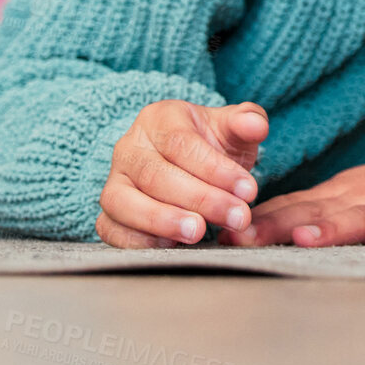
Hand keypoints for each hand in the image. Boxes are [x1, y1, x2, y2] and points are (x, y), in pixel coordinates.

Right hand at [95, 99, 266, 248]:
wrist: (192, 165)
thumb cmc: (213, 145)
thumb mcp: (233, 129)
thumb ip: (248, 122)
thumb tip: (256, 125)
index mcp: (159, 118)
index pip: (182, 143)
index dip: (216, 169)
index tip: (248, 191)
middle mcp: (129, 147)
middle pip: (155, 174)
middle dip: (200, 199)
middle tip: (236, 217)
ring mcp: (114, 181)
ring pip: (124, 201)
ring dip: (163, 220)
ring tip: (199, 233)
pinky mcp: (108, 213)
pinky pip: (111, 229)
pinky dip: (137, 240)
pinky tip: (172, 245)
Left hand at [217, 131, 364, 247]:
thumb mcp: (354, 196)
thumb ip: (312, 213)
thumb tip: (251, 231)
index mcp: (343, 195)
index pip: (293, 206)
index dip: (258, 220)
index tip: (220, 232)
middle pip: (318, 211)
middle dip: (280, 225)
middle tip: (245, 236)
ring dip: (337, 227)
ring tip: (311, 237)